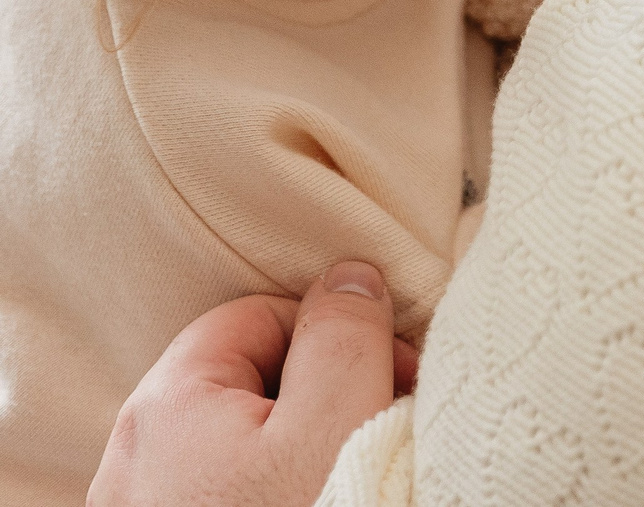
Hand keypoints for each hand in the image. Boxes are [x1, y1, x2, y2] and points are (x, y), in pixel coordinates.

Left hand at [90, 262, 413, 506]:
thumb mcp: (339, 417)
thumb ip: (344, 332)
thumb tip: (349, 278)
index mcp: (169, 402)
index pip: (261, 315)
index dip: (336, 334)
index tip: (390, 375)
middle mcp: (135, 455)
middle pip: (246, 380)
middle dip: (322, 393)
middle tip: (380, 428)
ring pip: (235, 444)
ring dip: (299, 449)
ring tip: (347, 479)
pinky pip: (220, 494)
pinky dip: (270, 494)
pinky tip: (311, 505)